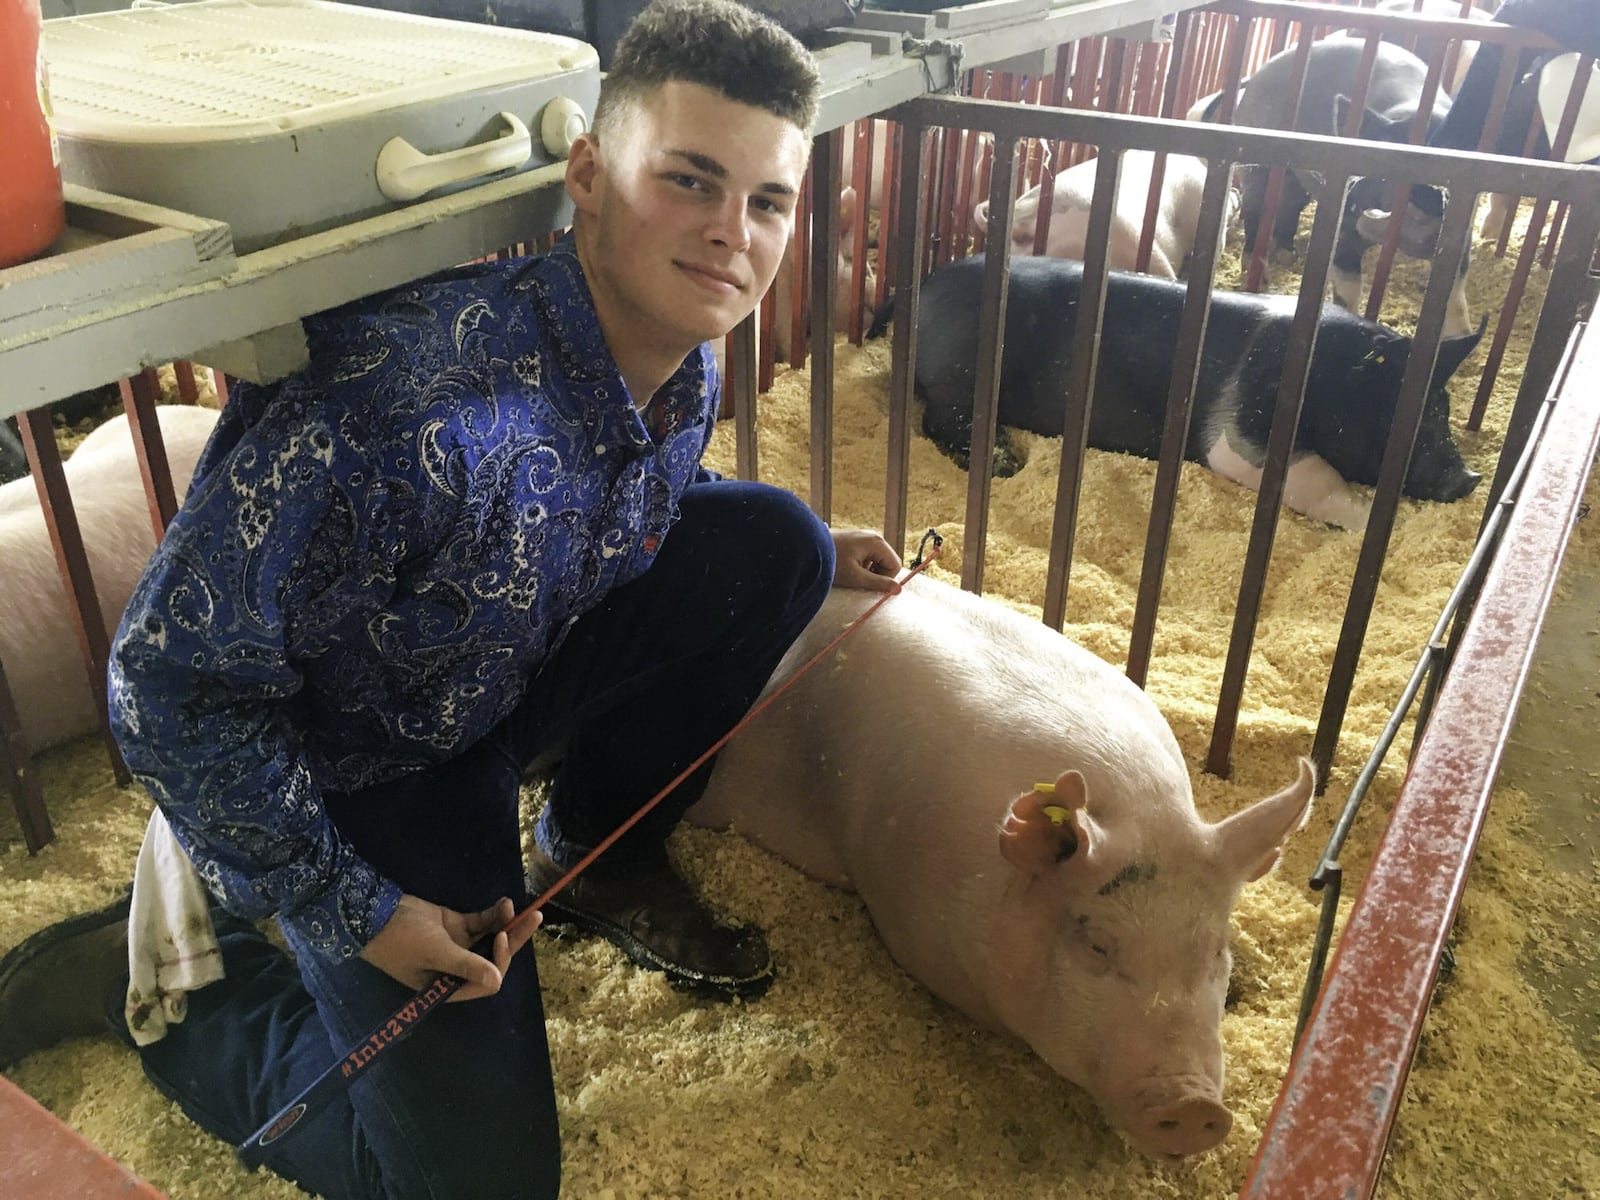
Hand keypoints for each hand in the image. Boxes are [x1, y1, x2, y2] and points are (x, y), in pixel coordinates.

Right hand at [359, 894, 539, 1002]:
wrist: (376, 912)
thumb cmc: (401, 939)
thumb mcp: (435, 952)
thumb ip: (466, 965)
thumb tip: (498, 981)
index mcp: (449, 986)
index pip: (486, 980)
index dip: (499, 961)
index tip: (502, 938)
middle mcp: (457, 969)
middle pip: (494, 958)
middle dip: (514, 940)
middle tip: (534, 918)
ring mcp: (458, 946)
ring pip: (491, 938)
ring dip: (505, 924)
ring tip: (514, 906)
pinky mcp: (456, 927)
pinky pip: (482, 923)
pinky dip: (493, 914)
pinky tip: (504, 902)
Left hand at [830, 528, 902, 591]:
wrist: (807, 547)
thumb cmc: (831, 562)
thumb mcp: (855, 577)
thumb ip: (878, 583)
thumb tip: (898, 590)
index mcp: (877, 543)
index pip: (895, 566)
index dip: (884, 578)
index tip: (867, 582)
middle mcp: (874, 537)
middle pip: (887, 562)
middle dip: (876, 574)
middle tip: (857, 578)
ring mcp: (865, 537)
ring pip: (877, 561)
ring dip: (867, 571)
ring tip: (850, 572)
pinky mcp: (856, 540)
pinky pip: (868, 556)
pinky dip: (860, 565)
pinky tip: (846, 566)